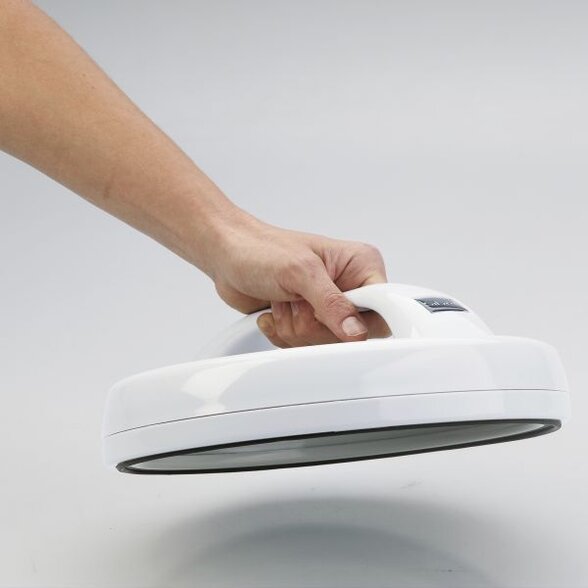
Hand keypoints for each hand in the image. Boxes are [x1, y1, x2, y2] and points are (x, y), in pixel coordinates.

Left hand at [208, 211, 390, 346]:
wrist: (229, 256)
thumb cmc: (262, 250)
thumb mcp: (300, 272)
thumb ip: (331, 303)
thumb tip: (356, 331)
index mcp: (360, 266)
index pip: (383, 308)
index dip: (358, 322)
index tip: (333, 321)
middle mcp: (349, 288)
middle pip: (353, 336)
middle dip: (315, 325)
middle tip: (296, 301)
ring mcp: (328, 308)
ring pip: (326, 345)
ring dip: (295, 329)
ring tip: (283, 301)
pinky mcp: (309, 323)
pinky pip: (305, 348)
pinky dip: (283, 335)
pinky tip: (275, 312)